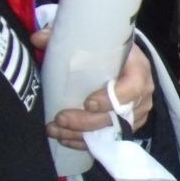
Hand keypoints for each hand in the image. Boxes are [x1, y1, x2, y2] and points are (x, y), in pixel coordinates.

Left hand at [33, 30, 155, 149]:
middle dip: (86, 121)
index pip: (133, 87)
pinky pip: (108, 140)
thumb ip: (69, 38)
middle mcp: (142, 95)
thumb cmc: (112, 52)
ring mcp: (137, 114)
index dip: (112, 98)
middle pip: (118, 116)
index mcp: (138, 69)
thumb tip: (38, 38)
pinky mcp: (128, 126)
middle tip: (60, 119)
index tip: (87, 102)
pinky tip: (65, 139)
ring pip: (111, 131)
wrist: (127, 63)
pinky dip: (85, 142)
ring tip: (54, 130)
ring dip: (81, 134)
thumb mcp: (98, 42)